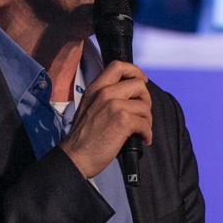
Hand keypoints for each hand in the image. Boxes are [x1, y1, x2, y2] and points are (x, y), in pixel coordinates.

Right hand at [60, 61, 152, 177]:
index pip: (118, 66)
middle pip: (139, 85)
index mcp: (96, 88)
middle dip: (146, 100)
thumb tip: (130, 96)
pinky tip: (142, 139)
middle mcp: (104, 93)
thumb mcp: (89, 107)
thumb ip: (106, 97)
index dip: (135, 71)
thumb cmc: (84, 137)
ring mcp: (114, 105)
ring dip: (147, 121)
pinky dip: (147, 134)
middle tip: (142, 114)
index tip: (142, 81)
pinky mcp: (122, 121)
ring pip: (144, 106)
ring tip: (140, 131)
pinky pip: (145, 123)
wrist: (76, 157)